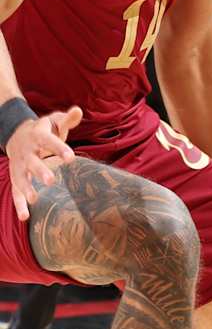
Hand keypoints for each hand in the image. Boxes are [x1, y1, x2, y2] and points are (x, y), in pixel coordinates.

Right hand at [6, 106, 79, 220]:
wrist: (17, 134)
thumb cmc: (44, 130)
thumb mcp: (54, 121)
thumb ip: (67, 119)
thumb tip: (78, 110)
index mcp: (38, 136)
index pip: (49, 141)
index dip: (59, 148)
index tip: (71, 157)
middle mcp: (26, 151)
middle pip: (32, 161)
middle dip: (40, 171)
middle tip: (51, 180)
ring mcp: (19, 165)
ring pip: (20, 177)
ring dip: (26, 188)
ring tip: (34, 199)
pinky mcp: (16, 176)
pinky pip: (15, 191)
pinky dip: (19, 204)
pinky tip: (25, 217)